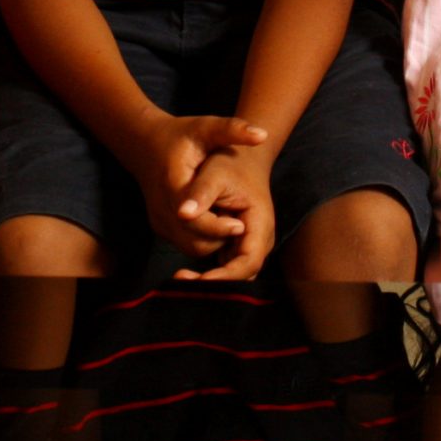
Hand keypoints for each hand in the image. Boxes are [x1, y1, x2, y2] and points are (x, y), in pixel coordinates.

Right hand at [127, 110, 266, 258]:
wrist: (147, 144)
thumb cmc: (181, 136)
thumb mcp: (206, 127)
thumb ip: (232, 130)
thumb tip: (262, 134)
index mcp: (172, 184)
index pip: (194, 218)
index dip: (218, 226)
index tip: (241, 224)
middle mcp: (162, 208)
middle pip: (194, 239)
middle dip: (220, 236)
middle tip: (241, 224)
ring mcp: (159, 220)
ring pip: (191, 247)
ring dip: (214, 240)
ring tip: (231, 220)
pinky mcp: (160, 228)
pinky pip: (186, 244)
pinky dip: (205, 239)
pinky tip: (219, 221)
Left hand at [171, 147, 277, 280]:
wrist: (241, 158)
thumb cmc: (229, 164)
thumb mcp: (214, 173)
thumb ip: (200, 193)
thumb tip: (181, 214)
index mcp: (260, 224)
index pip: (249, 261)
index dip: (226, 275)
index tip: (199, 279)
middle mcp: (259, 240)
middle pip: (242, 274)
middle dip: (215, 282)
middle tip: (182, 282)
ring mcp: (248, 245)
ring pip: (233, 274)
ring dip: (209, 281)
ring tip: (180, 279)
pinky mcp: (236, 246)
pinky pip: (225, 268)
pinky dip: (208, 274)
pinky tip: (184, 275)